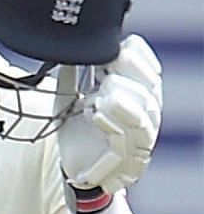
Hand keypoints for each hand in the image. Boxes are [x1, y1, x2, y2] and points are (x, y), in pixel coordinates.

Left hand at [55, 34, 161, 193]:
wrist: (75, 165)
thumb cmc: (78, 128)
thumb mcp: (69, 95)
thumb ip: (70, 74)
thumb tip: (65, 48)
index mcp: (138, 93)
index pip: (149, 68)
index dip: (137, 55)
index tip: (117, 47)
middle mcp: (147, 114)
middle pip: (148, 89)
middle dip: (124, 75)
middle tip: (102, 72)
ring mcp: (140, 138)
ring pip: (141, 115)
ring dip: (118, 101)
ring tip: (97, 98)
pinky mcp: (126, 160)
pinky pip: (123, 142)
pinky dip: (108, 124)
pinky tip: (95, 112)